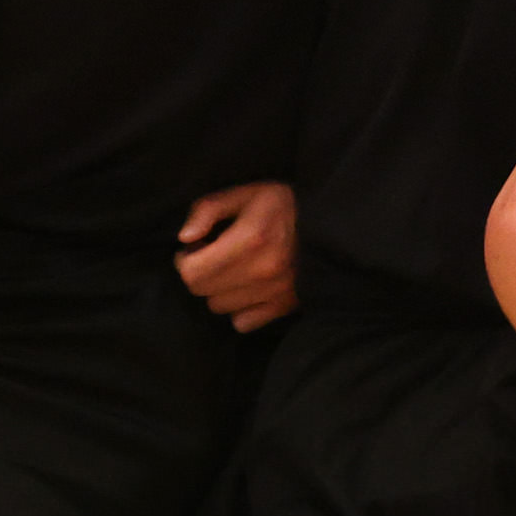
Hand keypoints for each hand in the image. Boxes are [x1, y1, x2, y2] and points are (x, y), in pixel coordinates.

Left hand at [175, 180, 299, 331]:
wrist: (331, 224)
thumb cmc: (282, 204)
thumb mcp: (244, 193)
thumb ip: (207, 209)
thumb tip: (185, 238)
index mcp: (250, 238)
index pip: (193, 272)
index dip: (184, 260)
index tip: (195, 247)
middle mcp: (263, 270)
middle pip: (203, 292)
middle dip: (198, 273)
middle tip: (212, 257)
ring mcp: (275, 292)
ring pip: (220, 307)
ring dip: (218, 290)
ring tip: (232, 270)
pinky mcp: (285, 307)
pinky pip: (243, 323)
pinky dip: (239, 309)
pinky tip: (247, 288)